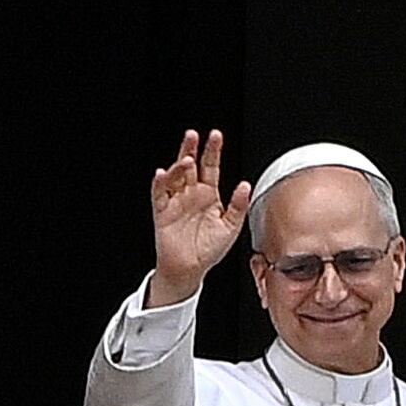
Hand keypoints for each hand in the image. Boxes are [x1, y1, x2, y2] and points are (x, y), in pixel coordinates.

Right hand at [147, 129, 251, 306]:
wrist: (190, 270)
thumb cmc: (209, 250)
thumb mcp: (231, 227)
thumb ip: (239, 206)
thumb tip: (246, 185)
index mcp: (209, 194)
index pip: (211, 166)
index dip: (213, 151)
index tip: (215, 136)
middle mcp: (191, 193)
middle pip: (190, 165)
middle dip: (191, 148)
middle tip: (194, 135)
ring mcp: (176, 201)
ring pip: (174, 176)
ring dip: (178, 166)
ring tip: (186, 160)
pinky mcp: (162, 212)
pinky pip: (159, 194)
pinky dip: (159, 183)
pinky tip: (162, 174)